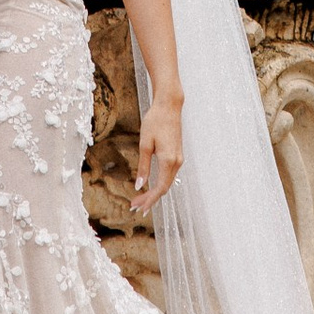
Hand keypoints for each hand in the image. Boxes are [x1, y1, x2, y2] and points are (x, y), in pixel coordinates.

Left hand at [132, 93, 182, 211]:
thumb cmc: (155, 121)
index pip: (160, 188)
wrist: (169, 106)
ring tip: (139, 199)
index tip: (138, 207)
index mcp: (168, 160)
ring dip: (154, 192)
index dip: (149, 200)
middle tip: (135, 206)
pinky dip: (159, 183)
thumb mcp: (145, 143)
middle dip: (150, 199)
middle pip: (164, 188)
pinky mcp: (177, 155)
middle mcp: (176, 162)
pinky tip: (150, 186)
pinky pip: (169, 175)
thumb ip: (143, 166)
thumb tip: (140, 185)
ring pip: (167, 182)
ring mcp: (179, 159)